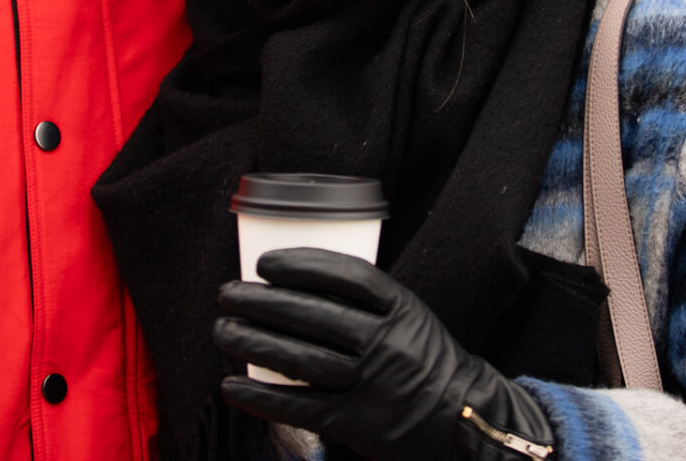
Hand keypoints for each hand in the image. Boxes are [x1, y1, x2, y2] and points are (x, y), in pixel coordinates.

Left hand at [214, 248, 555, 459]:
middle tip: (229, 294)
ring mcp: (371, 385)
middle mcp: (387, 343)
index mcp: (401, 308)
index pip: (347, 276)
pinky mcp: (356, 423)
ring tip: (224, 331)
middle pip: (315, 316)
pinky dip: (263, 396)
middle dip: (263, 302)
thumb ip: (365, 302)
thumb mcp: (408, 317)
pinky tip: (233, 385)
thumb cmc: (422, 359)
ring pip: (301, 359)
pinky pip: (301, 407)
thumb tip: (296, 284)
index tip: (266, 262)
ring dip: (254, 343)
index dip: (302, 266)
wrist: (461, 417)